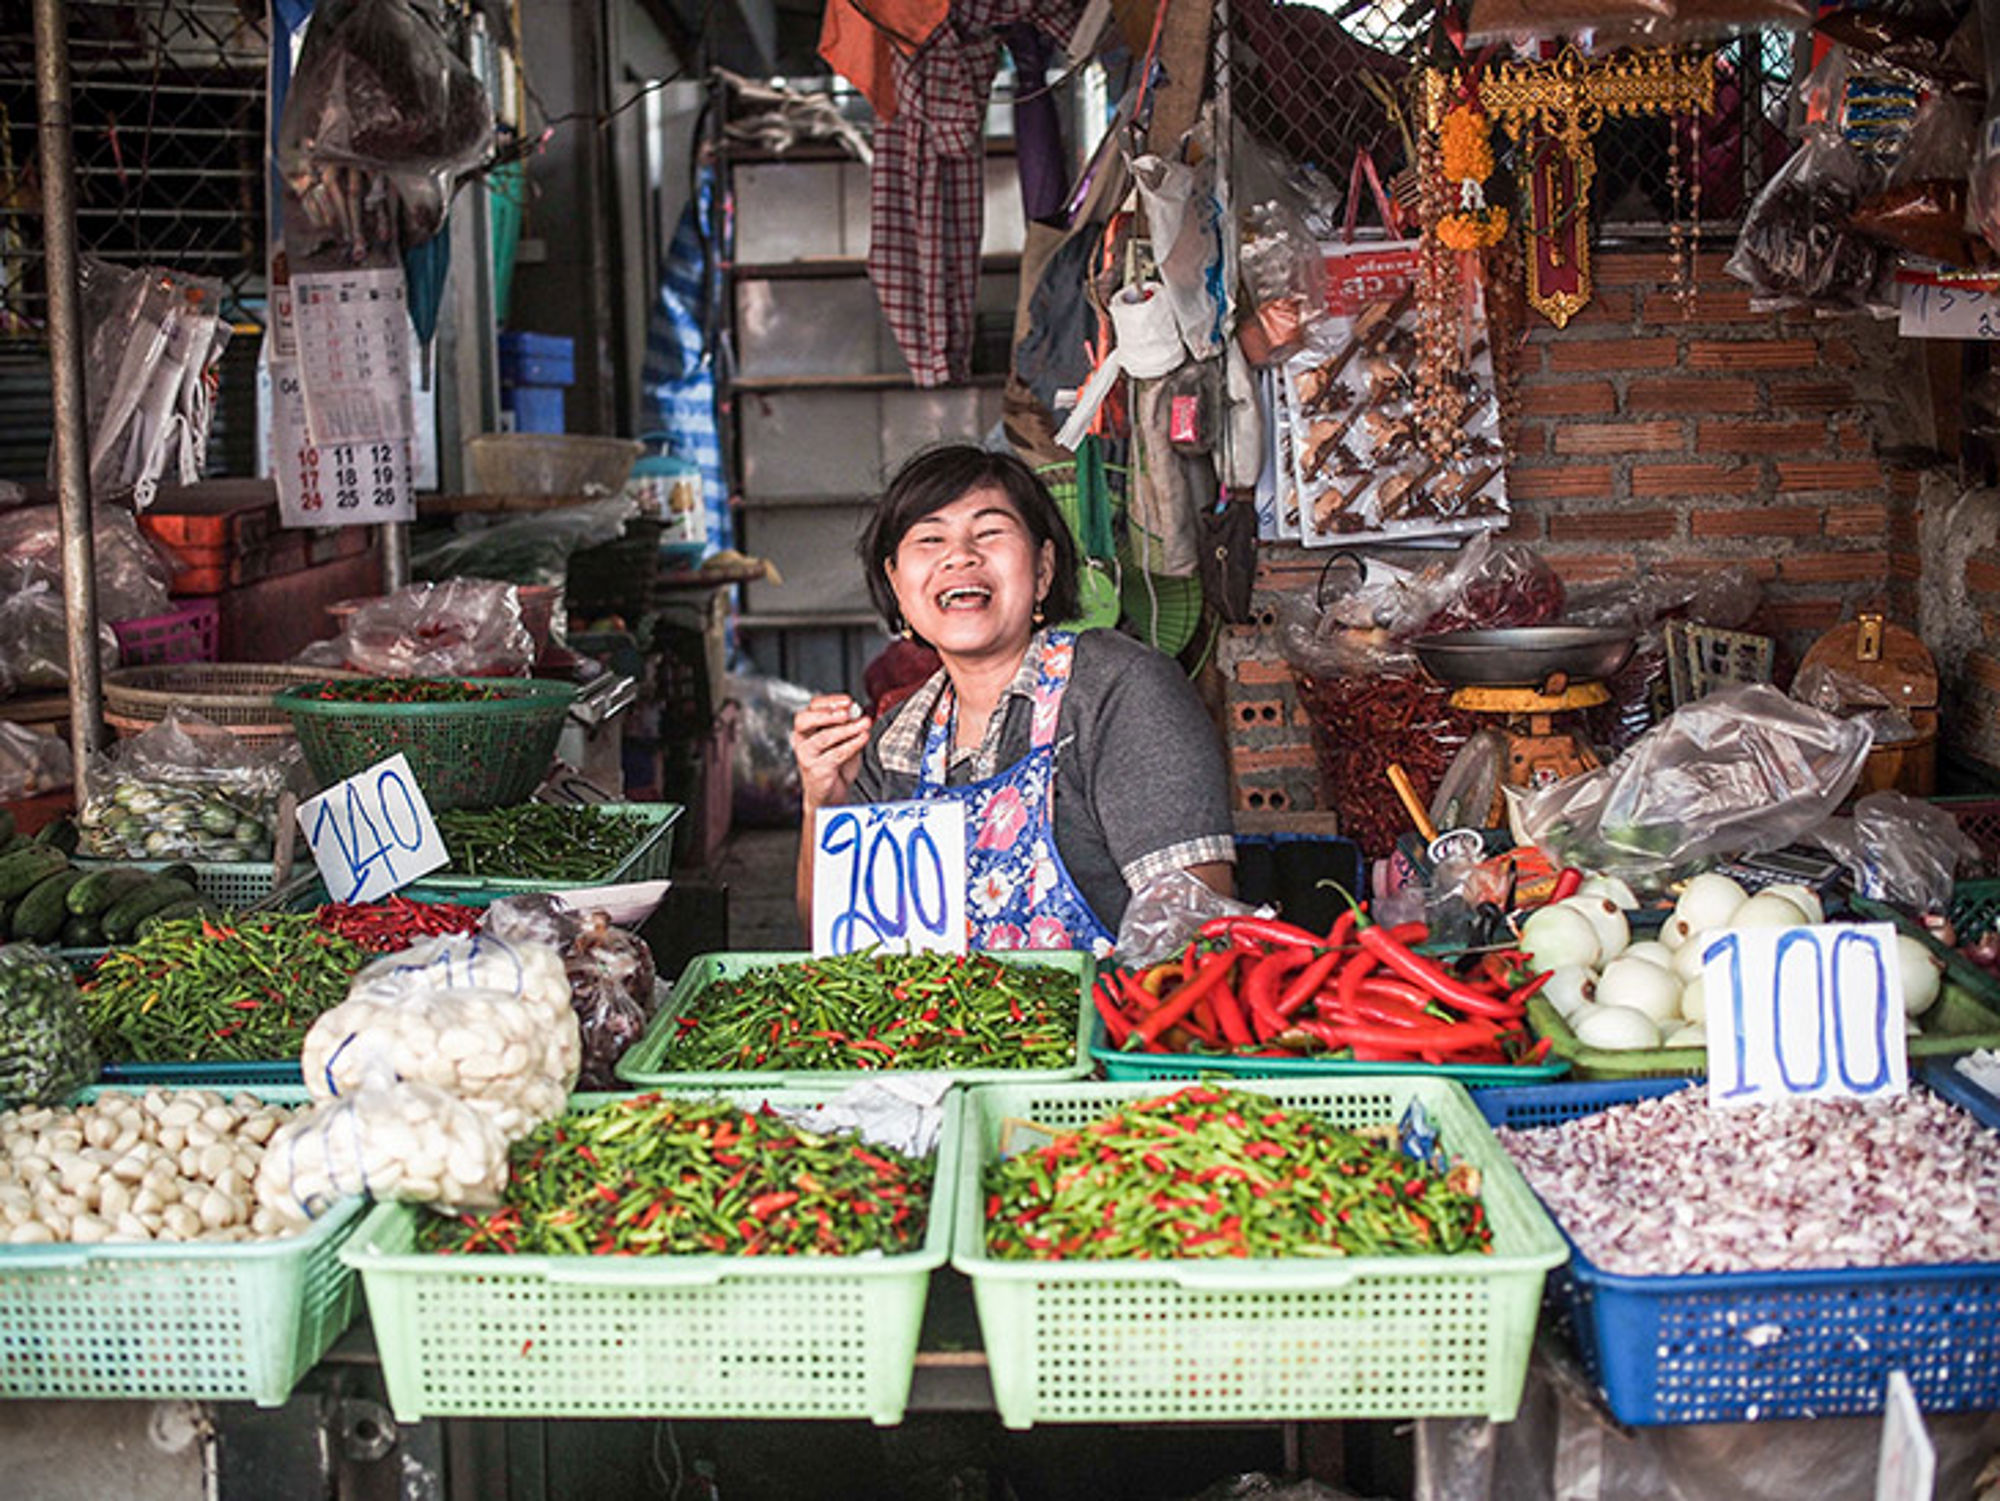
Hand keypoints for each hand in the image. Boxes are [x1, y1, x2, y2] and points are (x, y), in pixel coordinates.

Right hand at [790, 693, 872, 811]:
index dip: (830, 701)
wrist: (830, 794)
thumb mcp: (844, 740)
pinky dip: (852, 744)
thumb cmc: (835, 765)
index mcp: (808, 727)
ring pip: (823, 737)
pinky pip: (835, 754)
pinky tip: (863, 738)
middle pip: (805, 719)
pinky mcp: (816, 769)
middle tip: (847, 712)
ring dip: (847, 729)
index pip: (813, 707)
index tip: (848, 701)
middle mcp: (802, 739)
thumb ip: (849, 727)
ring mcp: (806, 755)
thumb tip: (858, 713)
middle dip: (828, 713)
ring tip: (863, 724)